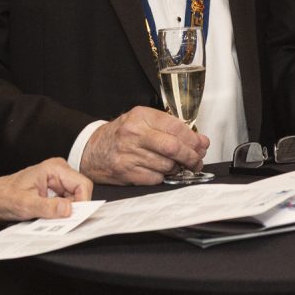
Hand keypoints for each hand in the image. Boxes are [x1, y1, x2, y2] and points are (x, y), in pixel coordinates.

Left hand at [0, 158, 89, 223]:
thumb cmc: (2, 197)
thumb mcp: (24, 205)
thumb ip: (47, 207)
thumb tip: (69, 209)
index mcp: (54, 168)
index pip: (83, 185)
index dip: (82, 203)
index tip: (73, 218)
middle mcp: (58, 172)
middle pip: (80, 193)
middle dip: (72, 209)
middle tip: (57, 220)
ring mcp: (57, 182)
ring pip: (74, 200)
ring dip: (64, 212)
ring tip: (47, 217)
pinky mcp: (54, 191)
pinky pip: (66, 204)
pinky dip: (59, 213)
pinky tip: (46, 217)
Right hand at [80, 106, 206, 184]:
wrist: (92, 150)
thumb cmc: (121, 135)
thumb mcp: (143, 121)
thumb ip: (170, 128)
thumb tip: (200, 141)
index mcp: (141, 116)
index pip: (176, 127)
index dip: (194, 139)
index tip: (202, 145)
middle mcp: (134, 134)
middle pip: (174, 147)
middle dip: (191, 156)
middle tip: (197, 161)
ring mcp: (129, 154)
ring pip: (167, 165)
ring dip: (178, 168)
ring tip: (178, 166)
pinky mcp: (126, 172)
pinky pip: (156, 178)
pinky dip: (163, 176)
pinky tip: (161, 171)